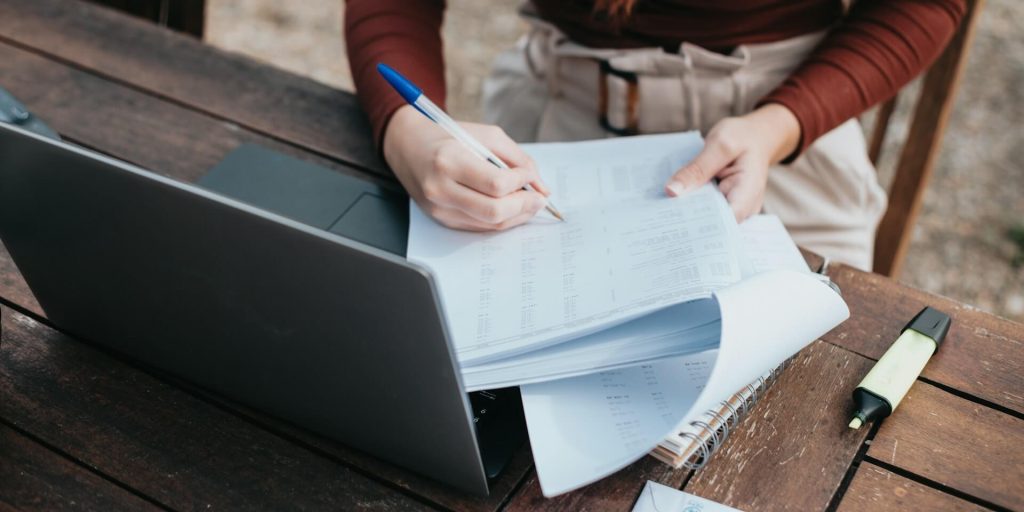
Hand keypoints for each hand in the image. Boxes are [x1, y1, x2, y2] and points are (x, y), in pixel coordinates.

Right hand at [382, 105, 549, 230]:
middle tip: (539, 198)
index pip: (496, 184)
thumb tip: (541, 186)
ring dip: (517, 215)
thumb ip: (516, 158)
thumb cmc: (448, 137)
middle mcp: (441, 188)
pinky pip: (480, 226)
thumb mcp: (485, 135)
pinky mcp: (442, 220)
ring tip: (529, 202)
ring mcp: (440, 208)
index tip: (530, 176)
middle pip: (494, 210)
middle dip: (524, 205)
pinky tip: (511, 207)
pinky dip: (501, 219)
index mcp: (449, 160)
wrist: (408, 147)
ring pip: (490, 223)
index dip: (521, 182)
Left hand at [664, 104, 800, 221]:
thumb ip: (697, 169)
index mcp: (747, 193)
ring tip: (661, 207)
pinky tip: (673, 198)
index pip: (724, 223)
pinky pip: (705, 208)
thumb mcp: (719, 145)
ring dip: (686, 211)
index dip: (699, 227)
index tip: (672, 222)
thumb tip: (671, 192)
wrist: (756, 135)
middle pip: (713, 223)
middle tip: (657, 213)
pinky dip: (691, 203)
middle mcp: (744, 207)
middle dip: (687, 219)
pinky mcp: (724, 203)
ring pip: (706, 218)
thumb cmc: (743, 137)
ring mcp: (734, 207)